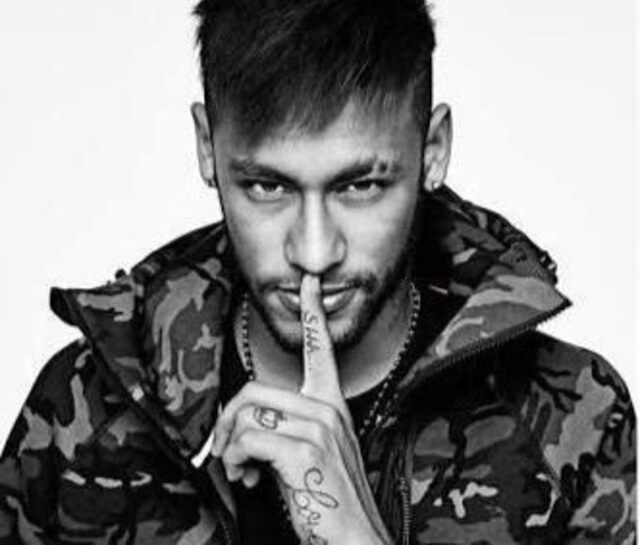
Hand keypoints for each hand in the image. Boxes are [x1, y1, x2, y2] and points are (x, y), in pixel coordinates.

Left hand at [211, 275, 391, 544]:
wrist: (356, 539)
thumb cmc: (331, 499)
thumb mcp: (314, 453)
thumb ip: (288, 428)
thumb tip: (247, 426)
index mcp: (331, 403)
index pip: (321, 346)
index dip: (313, 310)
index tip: (309, 280)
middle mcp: (326, 408)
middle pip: (253, 390)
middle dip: (228, 423)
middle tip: (229, 451)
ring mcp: (318, 427)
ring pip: (247, 412)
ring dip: (230, 446)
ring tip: (241, 468)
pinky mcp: (304, 450)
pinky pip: (248, 438)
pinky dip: (236, 460)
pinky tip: (249, 478)